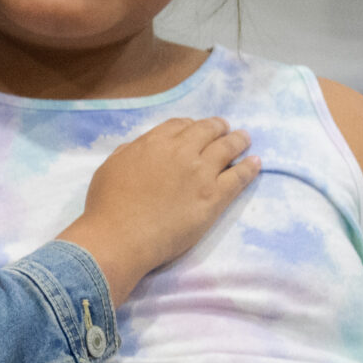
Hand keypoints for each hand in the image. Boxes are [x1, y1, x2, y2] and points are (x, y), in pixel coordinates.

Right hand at [60, 117, 258, 303]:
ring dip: (238, 140)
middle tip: (225, 130)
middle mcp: (181, 151)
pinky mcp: (214, 197)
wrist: (120, 237)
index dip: (191, 126)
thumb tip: (138, 147)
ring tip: (245, 139)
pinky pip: (239, 177)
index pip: (180, 125)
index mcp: (154, 142)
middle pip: (207, 130)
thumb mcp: (110, 168)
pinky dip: (249, 167)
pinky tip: (256, 162)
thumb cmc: (107, 206)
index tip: (196, 131)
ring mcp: (201, 173)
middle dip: (218, 128)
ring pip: (227, 148)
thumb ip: (128, 152)